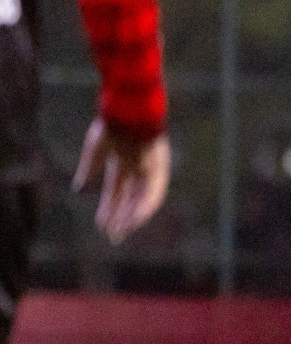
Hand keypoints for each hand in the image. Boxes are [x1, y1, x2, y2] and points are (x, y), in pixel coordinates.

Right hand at [72, 118, 170, 244]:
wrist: (127, 107)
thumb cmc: (112, 122)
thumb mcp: (96, 149)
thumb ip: (89, 169)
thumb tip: (78, 188)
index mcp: (123, 162)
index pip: (117, 191)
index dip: (108, 208)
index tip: (101, 225)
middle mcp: (138, 168)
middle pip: (130, 198)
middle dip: (121, 217)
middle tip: (113, 236)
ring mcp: (150, 168)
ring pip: (143, 199)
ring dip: (133, 216)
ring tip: (122, 231)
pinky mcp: (159, 167)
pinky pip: (154, 192)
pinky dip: (144, 206)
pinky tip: (135, 219)